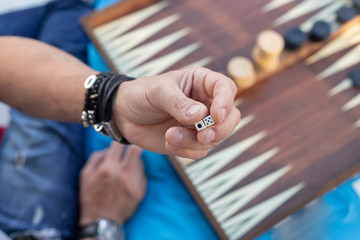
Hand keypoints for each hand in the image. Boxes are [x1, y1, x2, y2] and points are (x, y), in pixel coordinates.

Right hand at [79, 142, 145, 224]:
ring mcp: (133, 183)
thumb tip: (111, 146)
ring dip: (133, 161)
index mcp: (107, 168)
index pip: (120, 144)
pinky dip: (136, 173)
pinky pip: (142, 174)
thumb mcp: (85, 174)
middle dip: (132, 146)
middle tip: (128, 150)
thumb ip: (97, 156)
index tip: (119, 141)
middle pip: (137, 149)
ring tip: (125, 168)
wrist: (101, 221)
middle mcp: (122, 174)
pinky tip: (128, 179)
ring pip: (140, 161)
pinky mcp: (140, 191)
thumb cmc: (90, 196)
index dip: (119, 140)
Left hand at [113, 67, 240, 158]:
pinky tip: (168, 142)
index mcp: (201, 83)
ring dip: (193, 142)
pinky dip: (186, 151)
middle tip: (204, 136)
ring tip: (169, 135)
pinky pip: (200, 151)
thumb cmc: (142, 94)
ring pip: (215, 138)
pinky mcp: (191, 141)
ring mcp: (200, 124)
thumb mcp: (158, 92)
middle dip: (220, 129)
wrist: (124, 115)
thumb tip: (201, 115)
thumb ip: (178, 103)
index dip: (226, 102)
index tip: (215, 115)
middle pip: (231, 117)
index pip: (226, 89)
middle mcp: (206, 104)